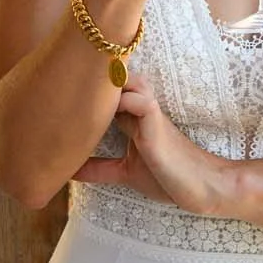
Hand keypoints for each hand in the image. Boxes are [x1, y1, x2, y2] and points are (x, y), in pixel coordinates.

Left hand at [72, 77, 231, 214]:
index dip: (86, 86)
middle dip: (92, 74)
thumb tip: (68, 171)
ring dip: (107, 82)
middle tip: (61, 81)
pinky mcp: (158, 126)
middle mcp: (141, 109)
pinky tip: (100, 110)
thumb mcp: (126, 173)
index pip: (106, 92)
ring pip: (129, 81)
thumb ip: (100, 168)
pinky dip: (122, 101)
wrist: (202, 188)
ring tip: (79, 89)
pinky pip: (140, 102)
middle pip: (117, 77)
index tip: (59, 89)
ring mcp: (151, 115)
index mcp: (133, 117)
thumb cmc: (169, 178)